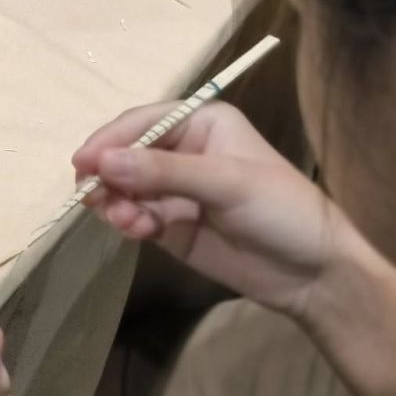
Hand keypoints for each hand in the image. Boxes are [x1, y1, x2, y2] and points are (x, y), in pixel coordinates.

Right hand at [73, 101, 352, 321]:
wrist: (313, 273)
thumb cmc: (281, 210)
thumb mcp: (226, 183)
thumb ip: (164, 172)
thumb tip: (103, 163)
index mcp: (202, 123)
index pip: (142, 122)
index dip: (109, 140)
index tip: (82, 164)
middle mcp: (183, 151)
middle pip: (126, 154)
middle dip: (108, 175)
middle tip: (92, 198)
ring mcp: (175, 191)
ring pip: (125, 188)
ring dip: (116, 203)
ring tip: (126, 222)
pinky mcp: (170, 226)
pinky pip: (135, 217)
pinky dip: (128, 223)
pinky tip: (137, 232)